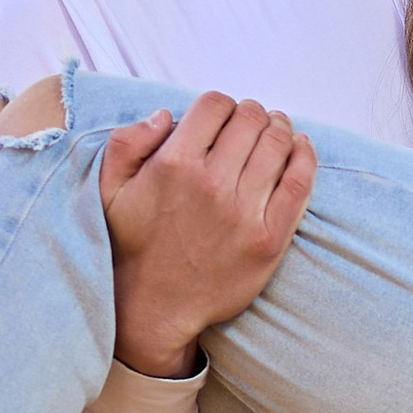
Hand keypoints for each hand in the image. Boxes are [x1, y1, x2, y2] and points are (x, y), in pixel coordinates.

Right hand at [99, 92, 317, 374]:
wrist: (153, 309)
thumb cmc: (131, 246)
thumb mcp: (108, 189)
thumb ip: (127, 142)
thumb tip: (167, 114)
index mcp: (173, 164)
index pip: (214, 105)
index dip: (220, 104)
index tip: (220, 116)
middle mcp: (212, 184)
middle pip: (251, 119)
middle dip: (251, 113)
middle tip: (250, 122)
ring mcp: (244, 212)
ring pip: (278, 143)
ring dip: (279, 128)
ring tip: (275, 130)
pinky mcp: (269, 239)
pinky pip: (300, 182)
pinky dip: (304, 156)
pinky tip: (300, 148)